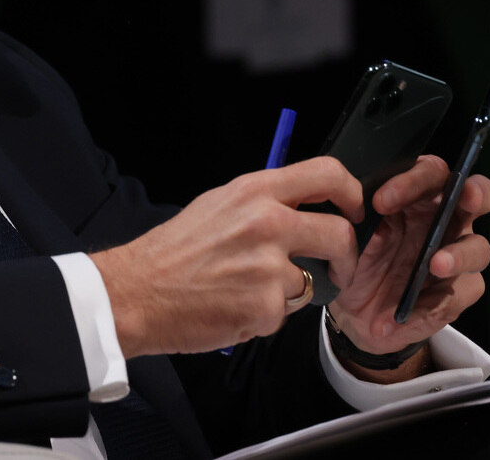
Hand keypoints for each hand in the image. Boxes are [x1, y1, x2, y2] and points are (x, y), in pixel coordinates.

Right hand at [91, 158, 363, 356]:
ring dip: (293, 290)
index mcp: (254, 191)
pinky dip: (268, 315)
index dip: (351, 193)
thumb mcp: (218, 206)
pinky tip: (237, 306)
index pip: (328, 174)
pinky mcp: (266, 306)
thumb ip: (262, 202)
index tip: (353, 211)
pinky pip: (287, 312)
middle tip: (336, 268)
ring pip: (313, 280)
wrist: (136, 292)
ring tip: (253, 290)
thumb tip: (302, 205)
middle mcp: (267, 223)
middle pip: (339, 234)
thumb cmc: (172, 252)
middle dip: (346, 257)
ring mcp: (269, 266)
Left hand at [327, 155, 489, 355]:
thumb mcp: (351, 237)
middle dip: (475, 193)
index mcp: (420, 198)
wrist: (354, 310)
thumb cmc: (357, 261)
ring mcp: (457, 257)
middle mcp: (445, 222)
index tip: (381, 201)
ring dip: (459, 255)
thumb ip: (363, 219)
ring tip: (434, 266)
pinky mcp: (458, 294)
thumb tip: (365, 204)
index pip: (431, 173)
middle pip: (478, 194)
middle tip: (464, 197)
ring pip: (479, 248)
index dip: (414, 180)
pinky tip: (402, 314)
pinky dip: (428, 305)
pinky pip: (458, 296)